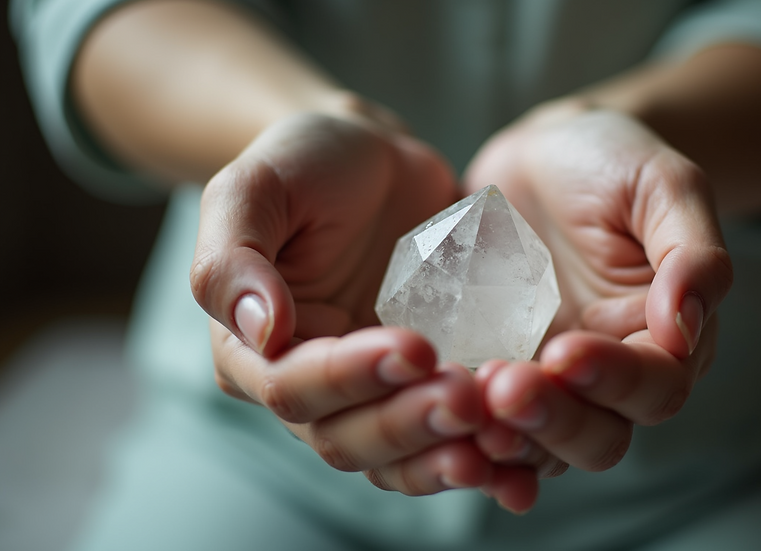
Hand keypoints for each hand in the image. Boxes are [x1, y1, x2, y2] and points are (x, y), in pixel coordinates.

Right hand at [190, 112, 494, 496]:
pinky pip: (441, 440)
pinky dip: (475, 455)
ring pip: (394, 456)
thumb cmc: (306, 165)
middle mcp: (307, 387)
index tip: (415, 347)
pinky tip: (515, 457)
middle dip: (406, 424)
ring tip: (494, 432)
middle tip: (466, 399)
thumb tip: (262, 331)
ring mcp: (368, 396)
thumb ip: (232, 258)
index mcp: (252, 349)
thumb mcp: (254, 189)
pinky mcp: (420, 390)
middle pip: (346, 438)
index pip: (292, 386)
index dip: (351, 377)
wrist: (373, 162)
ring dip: (442, 453)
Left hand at [463, 107, 732, 507]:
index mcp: (665, 338)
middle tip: (504, 387)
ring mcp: (550, 380)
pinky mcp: (496, 370)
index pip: (656, 387)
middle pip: (600, 437)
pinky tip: (432, 411)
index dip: (615, 381)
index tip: (566, 350)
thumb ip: (692, 254)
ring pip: (541, 444)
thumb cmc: (614, 162)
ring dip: (508, 437)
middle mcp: (612, 374)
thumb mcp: (665, 186)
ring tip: (465, 402)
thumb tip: (687, 329)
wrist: (546, 152)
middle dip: (554, 420)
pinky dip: (464, 431)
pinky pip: (486, 420)